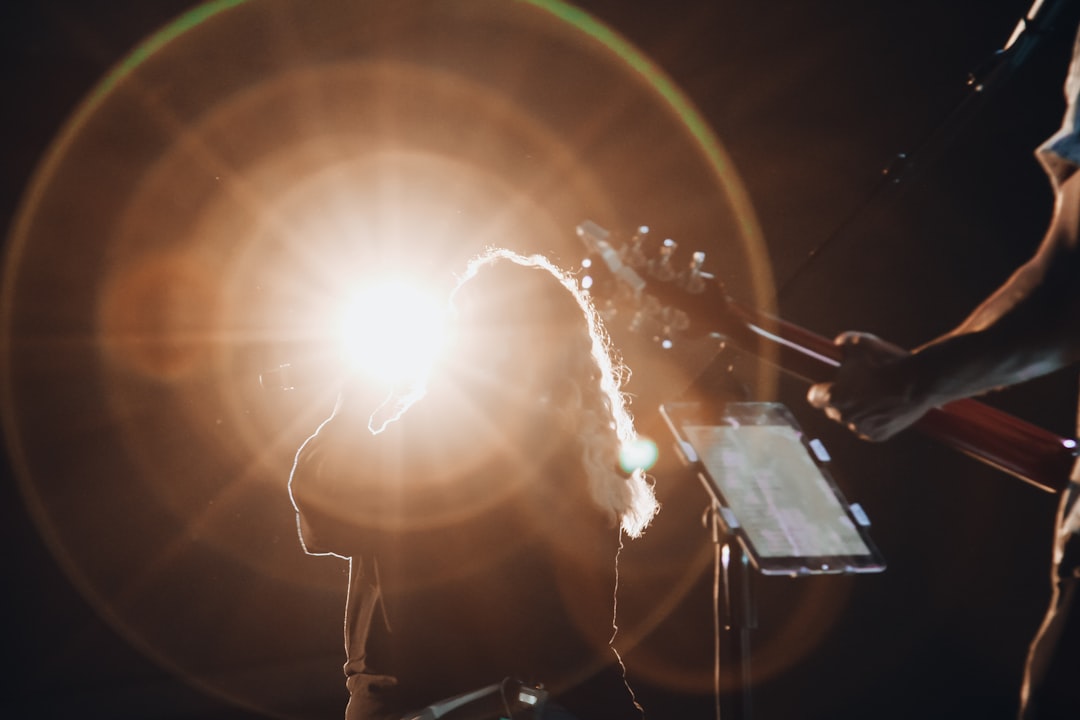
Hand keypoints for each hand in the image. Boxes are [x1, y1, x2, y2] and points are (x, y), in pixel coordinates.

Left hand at [807, 332, 929, 441]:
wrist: (919, 381)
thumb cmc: (887, 361)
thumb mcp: (859, 343)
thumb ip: (842, 343)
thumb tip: (838, 345)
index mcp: (834, 397)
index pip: (815, 397)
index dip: (821, 388)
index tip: (828, 383)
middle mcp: (844, 417)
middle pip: (832, 410)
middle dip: (840, 399)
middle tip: (855, 386)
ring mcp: (862, 429)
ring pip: (851, 420)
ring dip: (857, 410)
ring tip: (874, 394)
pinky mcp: (878, 436)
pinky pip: (869, 428)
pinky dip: (874, 419)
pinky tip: (884, 406)